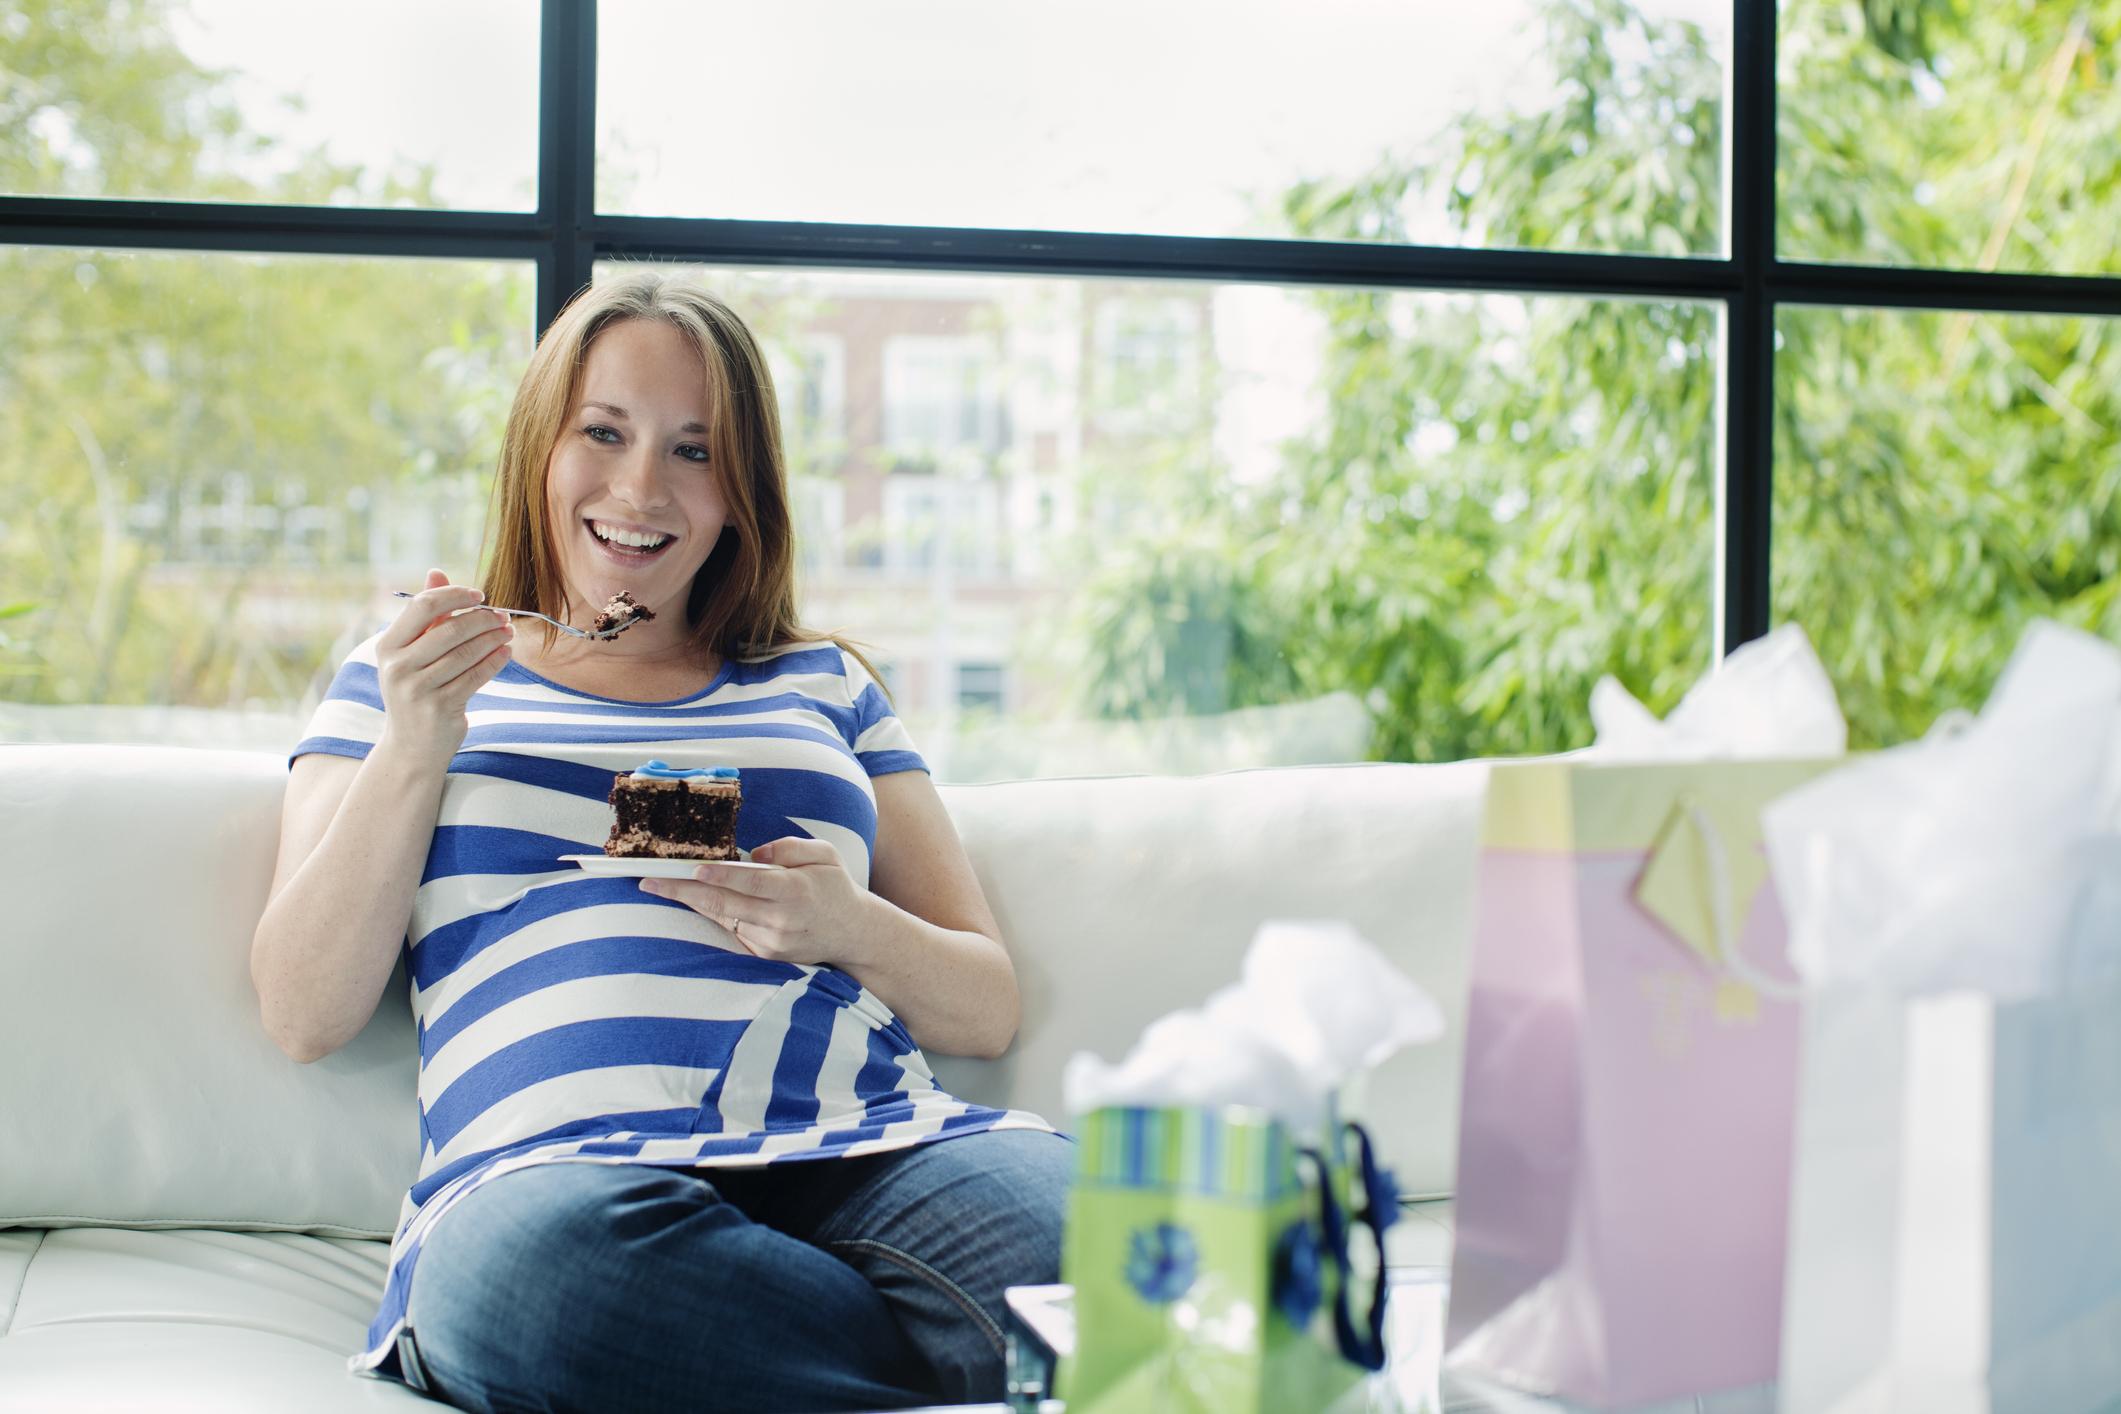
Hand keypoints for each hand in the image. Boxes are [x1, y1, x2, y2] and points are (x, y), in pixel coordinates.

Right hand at [374, 568, 512, 765]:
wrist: (412, 746)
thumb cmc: (416, 690)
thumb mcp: (412, 653)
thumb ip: (426, 615)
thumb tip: (436, 572)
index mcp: (387, 646)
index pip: (424, 606)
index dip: (455, 595)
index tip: (479, 595)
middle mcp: (397, 666)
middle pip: (450, 628)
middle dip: (483, 618)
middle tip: (503, 615)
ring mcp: (417, 688)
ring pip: (466, 653)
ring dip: (494, 638)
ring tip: (509, 631)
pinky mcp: (440, 707)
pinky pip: (476, 676)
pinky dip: (495, 661)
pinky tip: (506, 652)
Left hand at [638, 836, 877, 967]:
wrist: (853, 934)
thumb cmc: (835, 887)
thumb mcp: (825, 855)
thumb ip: (789, 848)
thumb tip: (752, 855)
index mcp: (795, 890)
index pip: (752, 882)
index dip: (722, 876)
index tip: (694, 868)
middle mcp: (781, 919)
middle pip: (724, 903)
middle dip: (683, 891)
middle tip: (649, 880)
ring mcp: (771, 941)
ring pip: (722, 918)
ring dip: (690, 902)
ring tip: (658, 886)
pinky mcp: (764, 954)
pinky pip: (732, 930)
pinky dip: (712, 914)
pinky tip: (693, 900)